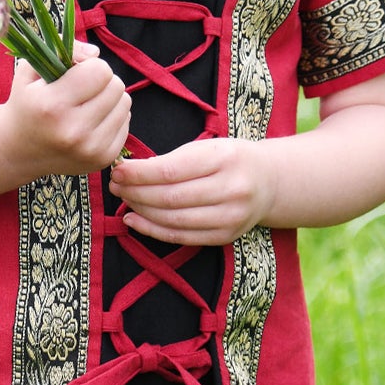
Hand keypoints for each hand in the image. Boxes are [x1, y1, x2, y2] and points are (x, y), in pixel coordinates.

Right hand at [0, 41, 130, 176]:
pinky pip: (126, 123)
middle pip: (116, 86)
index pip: (100, 71)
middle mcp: (73, 131)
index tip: (76, 74)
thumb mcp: (31, 70)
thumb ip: (62, 49)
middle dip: (101, 81)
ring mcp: (90, 149)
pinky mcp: (103, 160)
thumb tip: (96, 53)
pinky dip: (112, 117)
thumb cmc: (26, 104)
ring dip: (109, 98)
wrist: (18, 151)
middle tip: (82, 89)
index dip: (90, 66)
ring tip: (87, 104)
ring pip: (125, 103)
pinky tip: (92, 121)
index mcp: (52, 106)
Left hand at [109, 136, 272, 246]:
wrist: (269, 182)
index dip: (138, 173)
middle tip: (115, 185)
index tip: (118, 169)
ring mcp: (230, 217)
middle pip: (170, 198)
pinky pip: (181, 237)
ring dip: (141, 211)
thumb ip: (172, 160)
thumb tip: (129, 172)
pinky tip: (134, 220)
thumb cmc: (229, 159)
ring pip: (173, 220)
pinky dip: (152, 230)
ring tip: (123, 199)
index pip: (171, 171)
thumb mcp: (207, 147)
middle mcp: (231, 189)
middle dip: (135, 192)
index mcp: (225, 159)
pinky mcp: (225, 236)